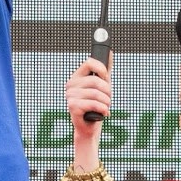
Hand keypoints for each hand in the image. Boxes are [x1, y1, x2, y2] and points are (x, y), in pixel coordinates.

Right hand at [66, 56, 110, 172]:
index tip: (106, 77)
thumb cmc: (95, 107)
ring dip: (106, 102)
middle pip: (96, 81)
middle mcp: (71, 85)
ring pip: (96, 93)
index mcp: (77, 78)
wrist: (89, 127)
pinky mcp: (73, 107)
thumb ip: (104, 71)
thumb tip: (110, 53)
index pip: (89, 63)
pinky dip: (103, 109)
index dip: (101, 69)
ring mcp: (70, 96)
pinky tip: (104, 113)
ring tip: (106, 107)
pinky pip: (94, 104)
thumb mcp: (101, 87)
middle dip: (107, 91)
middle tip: (108, 99)